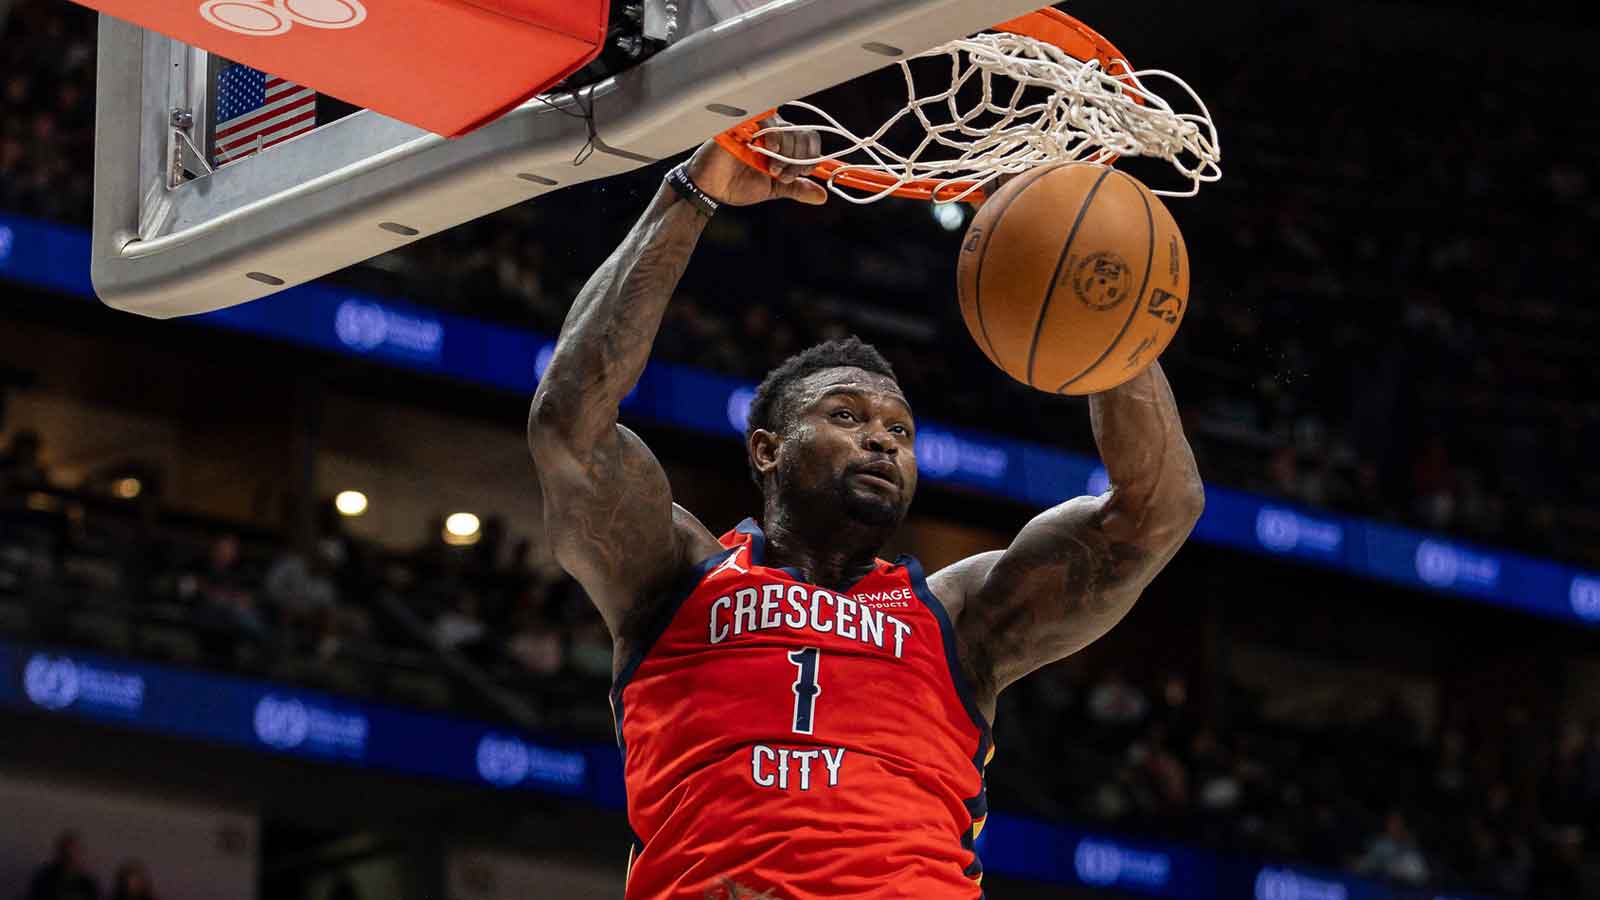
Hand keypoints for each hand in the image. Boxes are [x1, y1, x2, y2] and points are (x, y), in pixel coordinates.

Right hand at [686, 115, 826, 206]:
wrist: (710, 188)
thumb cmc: (737, 185)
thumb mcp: (773, 189)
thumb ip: (796, 189)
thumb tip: (822, 196)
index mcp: (783, 145)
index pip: (809, 139)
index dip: (813, 157)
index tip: (802, 174)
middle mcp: (773, 132)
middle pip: (803, 134)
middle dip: (799, 160)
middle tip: (782, 175)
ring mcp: (759, 126)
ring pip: (788, 128)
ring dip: (787, 151)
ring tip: (772, 169)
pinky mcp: (744, 123)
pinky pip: (767, 118)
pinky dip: (774, 134)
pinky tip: (768, 150)